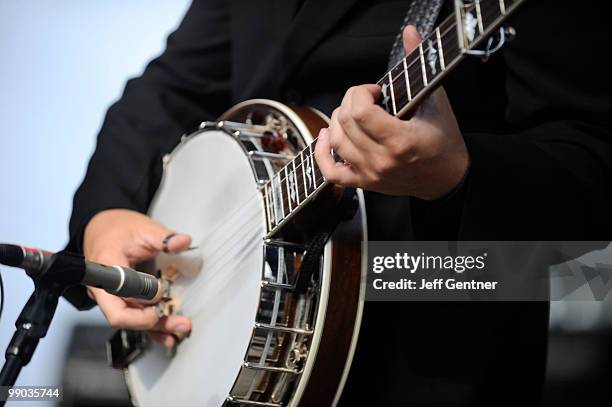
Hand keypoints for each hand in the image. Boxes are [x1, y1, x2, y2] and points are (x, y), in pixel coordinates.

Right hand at [84, 209, 191, 347]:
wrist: (105, 229)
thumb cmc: (119, 229)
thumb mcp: (144, 228)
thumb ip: (163, 237)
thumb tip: (182, 241)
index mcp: (105, 269)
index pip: (118, 296)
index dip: (141, 300)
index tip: (161, 292)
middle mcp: (104, 289)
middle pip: (125, 315)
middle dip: (153, 321)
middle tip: (180, 322)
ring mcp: (113, 298)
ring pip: (133, 320)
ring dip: (158, 326)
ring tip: (182, 328)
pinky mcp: (123, 300)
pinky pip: (136, 318)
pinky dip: (153, 327)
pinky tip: (169, 335)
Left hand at [314, 25, 468, 199]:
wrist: (447, 177)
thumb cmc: (444, 140)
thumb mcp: (435, 100)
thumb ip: (417, 65)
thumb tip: (410, 34)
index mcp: (400, 141)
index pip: (360, 112)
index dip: (360, 93)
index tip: (374, 91)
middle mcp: (382, 160)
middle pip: (345, 123)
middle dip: (350, 102)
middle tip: (365, 99)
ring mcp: (371, 173)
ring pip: (335, 142)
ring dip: (338, 120)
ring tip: (352, 113)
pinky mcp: (364, 182)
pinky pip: (330, 172)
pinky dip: (321, 153)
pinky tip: (326, 136)